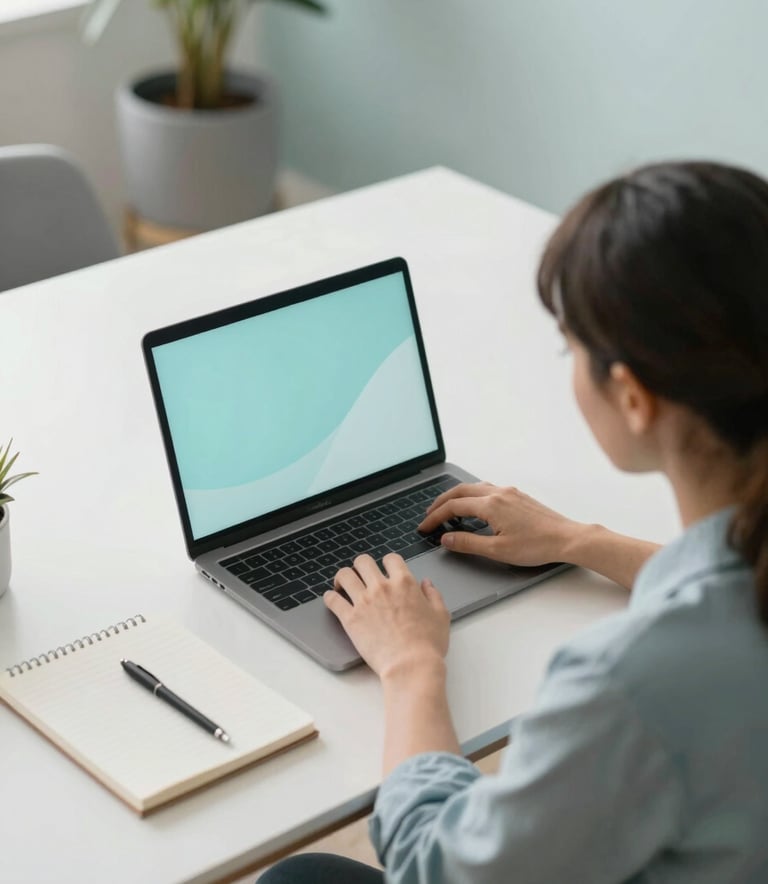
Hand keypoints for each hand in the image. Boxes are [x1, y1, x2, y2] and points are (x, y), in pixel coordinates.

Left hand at [324, 553, 449, 678]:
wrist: (410, 666)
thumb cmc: (427, 645)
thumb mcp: (441, 616)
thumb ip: (433, 595)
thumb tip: (427, 584)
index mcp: (404, 583)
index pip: (391, 559)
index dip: (388, 563)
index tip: (385, 570)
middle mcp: (382, 587)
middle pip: (363, 561)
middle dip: (361, 566)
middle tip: (361, 576)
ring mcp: (364, 602)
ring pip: (344, 575)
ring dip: (343, 578)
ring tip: (343, 585)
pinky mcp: (350, 619)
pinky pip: (332, 600)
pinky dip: (330, 597)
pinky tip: (332, 599)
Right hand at [418, 482, 581, 566]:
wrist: (567, 538)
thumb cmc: (537, 545)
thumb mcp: (497, 550)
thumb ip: (468, 543)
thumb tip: (446, 539)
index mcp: (490, 505)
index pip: (453, 507)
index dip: (435, 517)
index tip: (425, 527)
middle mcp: (498, 493)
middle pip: (460, 491)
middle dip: (441, 502)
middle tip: (429, 515)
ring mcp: (509, 492)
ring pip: (474, 487)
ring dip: (457, 497)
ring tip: (447, 510)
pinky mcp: (517, 496)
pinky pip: (487, 489)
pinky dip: (472, 496)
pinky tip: (473, 507)